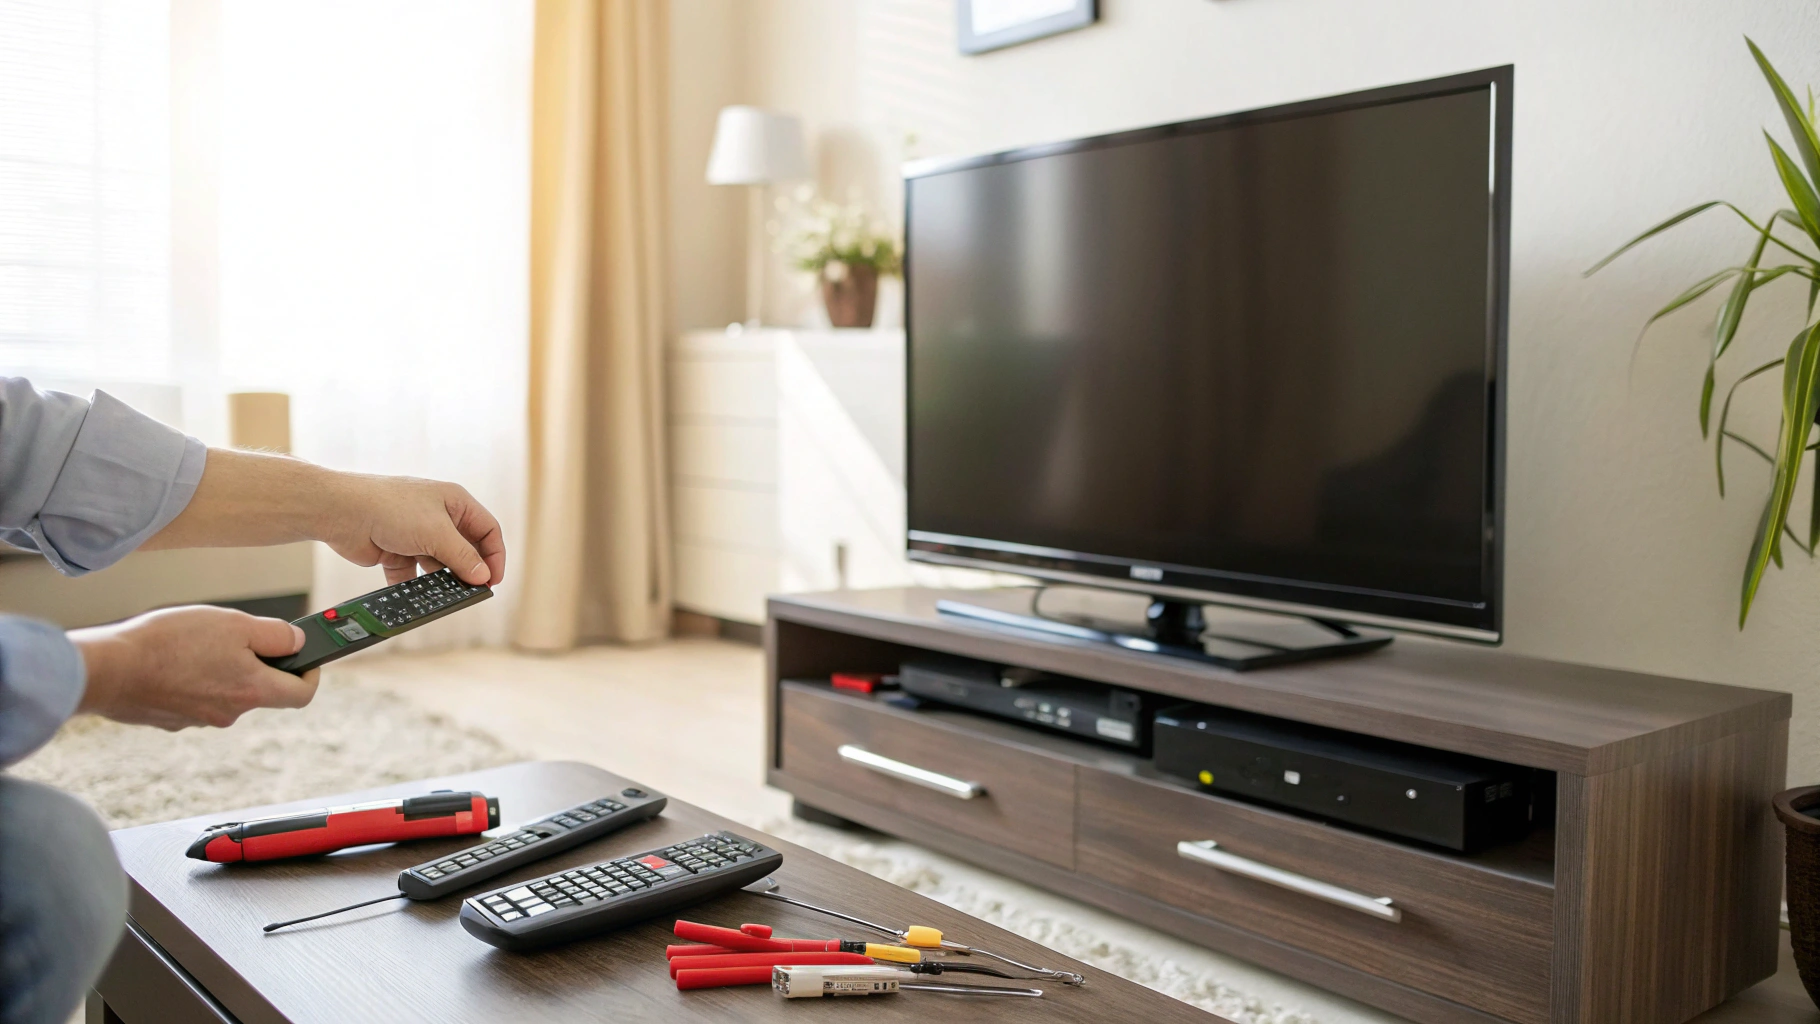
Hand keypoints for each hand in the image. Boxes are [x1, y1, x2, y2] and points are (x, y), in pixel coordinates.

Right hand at [70, 606, 319, 729]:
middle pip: (261, 691)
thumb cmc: (171, 644)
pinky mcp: (171, 719)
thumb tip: (298, 643)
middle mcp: (229, 713)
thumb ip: (275, 635)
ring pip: (226, 692)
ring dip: (224, 669)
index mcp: (252, 692)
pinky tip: (175, 658)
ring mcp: (198, 720)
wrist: (108, 669)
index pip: (301, 695)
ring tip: (198, 642)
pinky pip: (196, 697)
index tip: (307, 658)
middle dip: (259, 664)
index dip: (310, 675)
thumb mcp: (235, 624)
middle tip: (241, 636)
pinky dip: (195, 679)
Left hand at [145, 450, 507, 587]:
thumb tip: (482, 576)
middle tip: (471, 592)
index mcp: (454, 501)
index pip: (487, 529)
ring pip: (437, 563)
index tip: (493, 580)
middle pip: (464, 549)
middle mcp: (437, 515)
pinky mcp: (395, 550)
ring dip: (440, 581)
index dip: (495, 555)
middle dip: (467, 571)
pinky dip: (412, 585)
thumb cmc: (390, 508)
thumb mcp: (437, 533)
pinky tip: (413, 596)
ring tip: (443, 597)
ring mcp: (415, 533)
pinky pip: (411, 573)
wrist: (342, 512)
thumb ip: (463, 557)